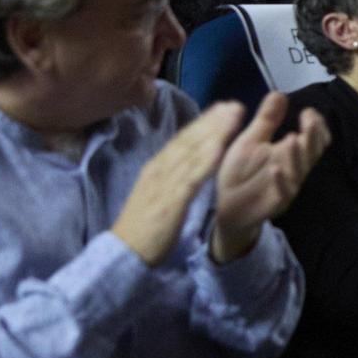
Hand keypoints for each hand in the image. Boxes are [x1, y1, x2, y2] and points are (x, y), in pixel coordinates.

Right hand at [112, 102, 249, 265]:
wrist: (124, 252)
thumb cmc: (142, 225)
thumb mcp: (155, 193)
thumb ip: (169, 176)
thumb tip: (184, 162)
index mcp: (157, 167)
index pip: (182, 139)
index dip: (203, 123)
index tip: (222, 108)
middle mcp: (160, 170)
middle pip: (189, 140)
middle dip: (212, 121)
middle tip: (233, 105)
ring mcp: (165, 184)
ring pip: (192, 153)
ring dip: (213, 133)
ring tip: (233, 117)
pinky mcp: (170, 202)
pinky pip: (190, 179)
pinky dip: (204, 163)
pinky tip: (219, 150)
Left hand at [211, 92, 331, 260]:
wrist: (227, 208)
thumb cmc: (241, 172)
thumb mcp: (251, 141)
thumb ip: (266, 120)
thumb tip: (280, 93)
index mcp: (290, 153)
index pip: (315, 137)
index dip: (316, 124)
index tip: (308, 111)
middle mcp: (294, 168)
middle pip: (313, 151)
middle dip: (313, 135)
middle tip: (309, 119)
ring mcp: (287, 186)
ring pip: (300, 170)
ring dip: (298, 155)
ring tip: (293, 138)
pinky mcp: (275, 203)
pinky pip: (282, 192)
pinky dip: (281, 181)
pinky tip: (276, 168)